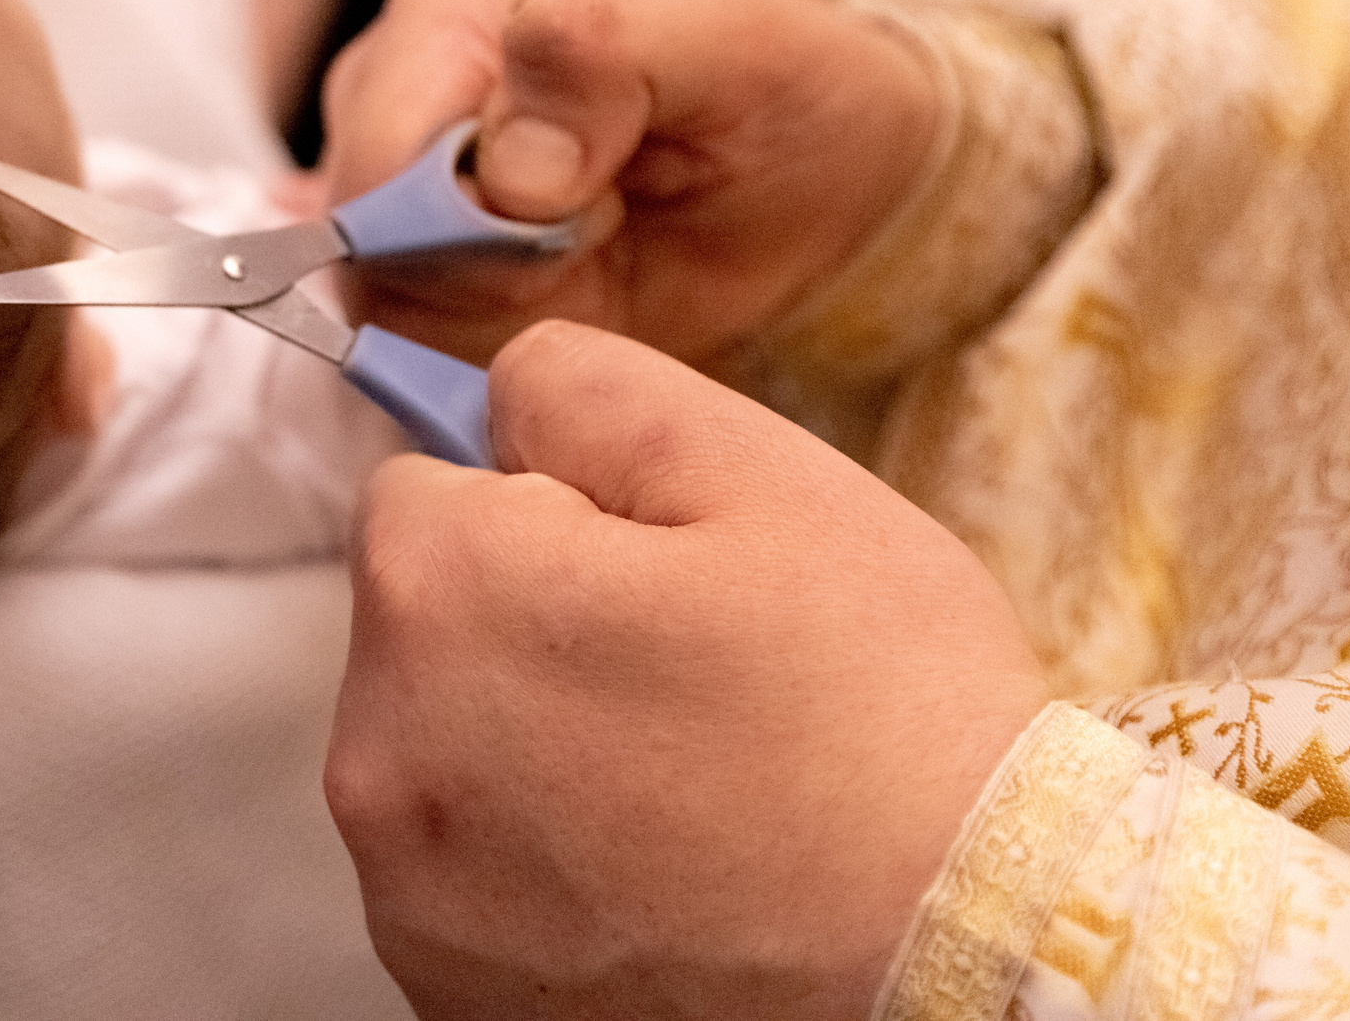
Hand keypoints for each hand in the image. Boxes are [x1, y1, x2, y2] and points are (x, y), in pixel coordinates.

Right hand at [318, 0, 941, 366]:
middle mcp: (400, 103)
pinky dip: (510, 346)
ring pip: (394, 314)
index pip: (374, 163)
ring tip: (608, 250)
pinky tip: (585, 290)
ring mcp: (407, 205)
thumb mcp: (733, 45)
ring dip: (511, 311)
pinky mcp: (436, 289)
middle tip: (615, 227)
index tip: (594, 209)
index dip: (467, 223)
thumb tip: (503, 169)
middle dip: (498, 271)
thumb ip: (605, 55)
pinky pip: (426, 358)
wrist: (835, 186)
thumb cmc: (783, 91)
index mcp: (449, 16)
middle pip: (368, 249)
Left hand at [324, 320, 1045, 1020]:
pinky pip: (471, 872)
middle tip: (694, 683)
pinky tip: (666, 880)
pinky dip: (543, 867)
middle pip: (426, 623)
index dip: (550, 509)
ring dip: (531, 747)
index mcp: (435, 592)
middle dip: (531, 624)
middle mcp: (376, 747)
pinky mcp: (445, 989)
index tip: (659, 576)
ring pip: (444, 750)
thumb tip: (496, 391)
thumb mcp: (765, 478)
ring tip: (692, 789)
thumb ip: (590, 388)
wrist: (972, 967)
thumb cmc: (885, 720)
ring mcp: (405, 889)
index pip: (428, 484)